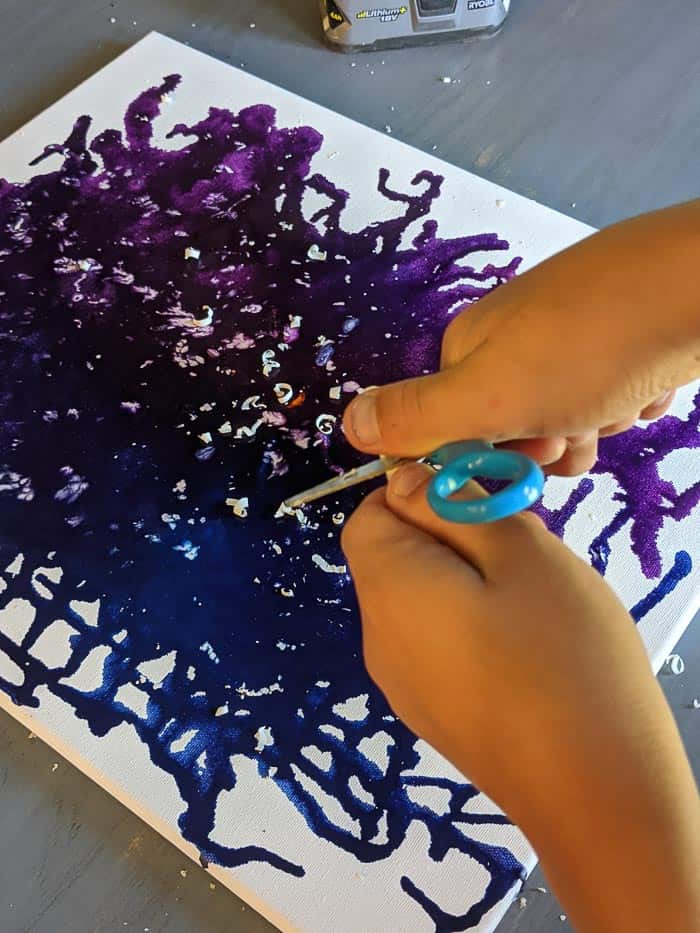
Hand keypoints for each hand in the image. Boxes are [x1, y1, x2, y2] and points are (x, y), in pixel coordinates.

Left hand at [342, 463, 699, 931]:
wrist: (594, 793)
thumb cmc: (561, 655)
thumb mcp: (520, 552)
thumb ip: (456, 507)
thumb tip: (406, 482)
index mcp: (388, 588)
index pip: (371, 514)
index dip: (421, 494)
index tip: (484, 503)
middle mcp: (379, 638)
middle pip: (395, 557)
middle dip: (453, 538)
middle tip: (523, 553)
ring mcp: (403, 685)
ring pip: (421, 600)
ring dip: (468, 582)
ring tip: (532, 603)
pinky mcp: (433, 715)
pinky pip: (438, 645)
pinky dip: (471, 628)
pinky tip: (526, 650)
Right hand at [343, 201, 699, 475]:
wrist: (694, 286)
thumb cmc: (589, 346)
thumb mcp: (489, 394)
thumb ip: (417, 416)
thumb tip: (348, 424)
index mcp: (467, 350)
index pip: (452, 433)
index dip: (489, 458)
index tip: (526, 449)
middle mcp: (510, 338)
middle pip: (512, 428)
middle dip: (546, 444)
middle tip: (575, 429)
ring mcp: (565, 333)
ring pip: (564, 417)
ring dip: (590, 428)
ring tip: (617, 404)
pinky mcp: (616, 336)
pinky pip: (607, 393)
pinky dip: (625, 401)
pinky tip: (642, 387)